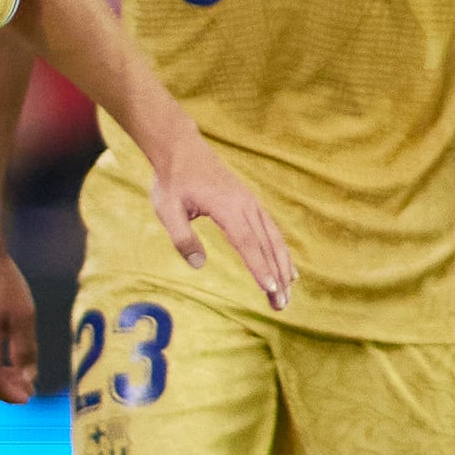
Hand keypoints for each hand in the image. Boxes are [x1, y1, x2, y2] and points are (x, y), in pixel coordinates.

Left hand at [150, 134, 296, 308]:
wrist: (182, 149)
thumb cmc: (173, 180)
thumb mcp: (166, 209)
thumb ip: (181, 237)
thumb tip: (198, 264)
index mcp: (227, 207)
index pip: (247, 243)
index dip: (260, 268)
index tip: (270, 289)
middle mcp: (245, 205)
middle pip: (266, 245)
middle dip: (276, 277)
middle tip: (282, 305)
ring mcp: (251, 203)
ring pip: (274, 239)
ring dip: (283, 267)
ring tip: (288, 294)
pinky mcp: (250, 203)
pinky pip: (271, 230)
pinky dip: (280, 251)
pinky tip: (285, 268)